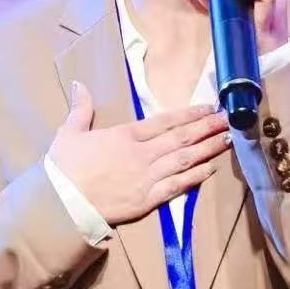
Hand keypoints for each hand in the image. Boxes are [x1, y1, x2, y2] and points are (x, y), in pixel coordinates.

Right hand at [48, 81, 231, 226]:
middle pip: (181, 138)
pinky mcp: (147, 200)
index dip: (189, 114)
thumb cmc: (63, 168)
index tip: (208, 108)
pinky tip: (210, 169)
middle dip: (207, 127)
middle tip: (228, 120)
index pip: (165, 121)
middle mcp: (142, 154)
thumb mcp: (69, 132)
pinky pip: (177, 186)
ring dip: (207, 149)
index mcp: (125, 135)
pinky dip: (194, 177)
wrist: (61, 203)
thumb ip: (80, 108)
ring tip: (227, 140)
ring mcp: (147, 177)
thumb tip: (79, 84)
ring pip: (184, 160)